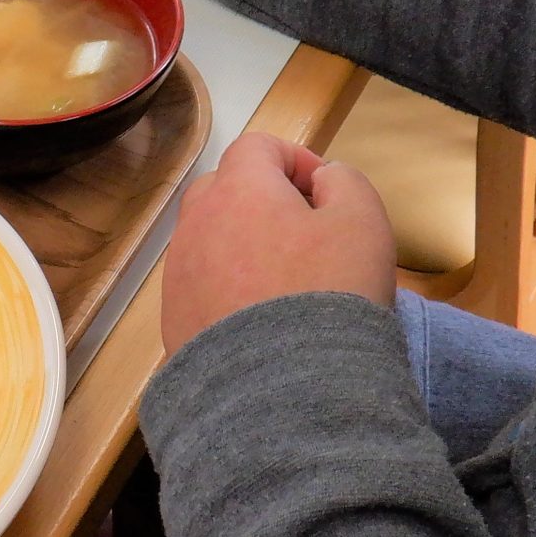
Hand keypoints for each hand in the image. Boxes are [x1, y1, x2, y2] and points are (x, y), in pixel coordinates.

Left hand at [161, 135, 397, 355]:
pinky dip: (228, 289)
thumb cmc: (328, 294)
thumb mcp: (363, 221)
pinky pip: (201, 287)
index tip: (324, 190)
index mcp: (237, 190)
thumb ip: (344, 182)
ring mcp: (178, 274)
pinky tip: (262, 318)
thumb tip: (322, 180)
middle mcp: (195, 225)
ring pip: (210, 241)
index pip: (257, 146)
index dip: (295, 158)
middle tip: (307, 233)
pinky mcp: (172, 320)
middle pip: (224, 189)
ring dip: (245, 247)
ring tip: (287, 282)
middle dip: (264, 200)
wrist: (281, 389)